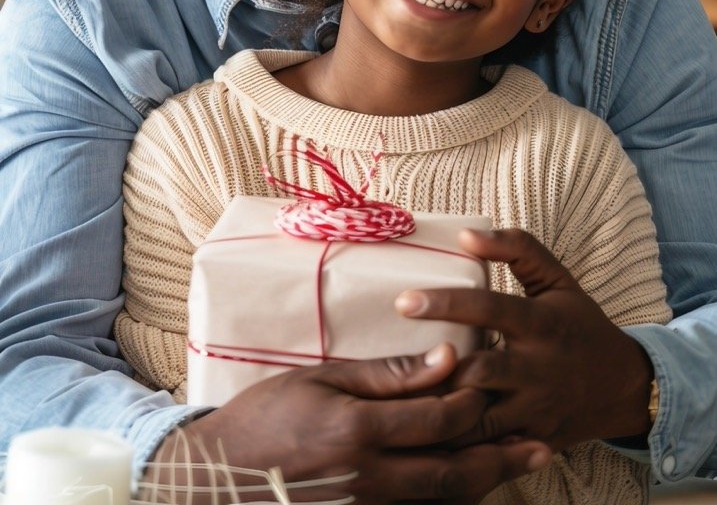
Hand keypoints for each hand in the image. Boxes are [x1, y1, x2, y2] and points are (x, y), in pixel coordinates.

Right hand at [147, 344, 550, 502]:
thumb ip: (385, 374)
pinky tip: (472, 487)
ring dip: (488, 483)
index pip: (440, 418)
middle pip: (456, 471)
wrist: (219, 480)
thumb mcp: (320, 380)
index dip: (472, 397)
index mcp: (361, 431)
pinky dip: (452, 503)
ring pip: (445, 501)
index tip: (492, 374)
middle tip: (541, 444)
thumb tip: (444, 358)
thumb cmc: (265, 418)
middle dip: (502, 456)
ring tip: (522, 464)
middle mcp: (372, 477)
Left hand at [395, 227, 653, 451]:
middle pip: (479, 372)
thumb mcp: (557, 278)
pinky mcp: (531, 441)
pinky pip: (488, 451)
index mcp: (541, 324)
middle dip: (434, 370)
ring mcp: (535, 411)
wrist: (623, 387)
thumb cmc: (580, 324)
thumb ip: (516, 248)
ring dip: (439, 413)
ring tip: (395, 402)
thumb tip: (465, 233)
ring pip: (479, 420)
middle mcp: (538, 370)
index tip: (403, 301)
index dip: (445, 304)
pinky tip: (422, 439)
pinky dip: (457, 448)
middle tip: (387, 363)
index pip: (488, 310)